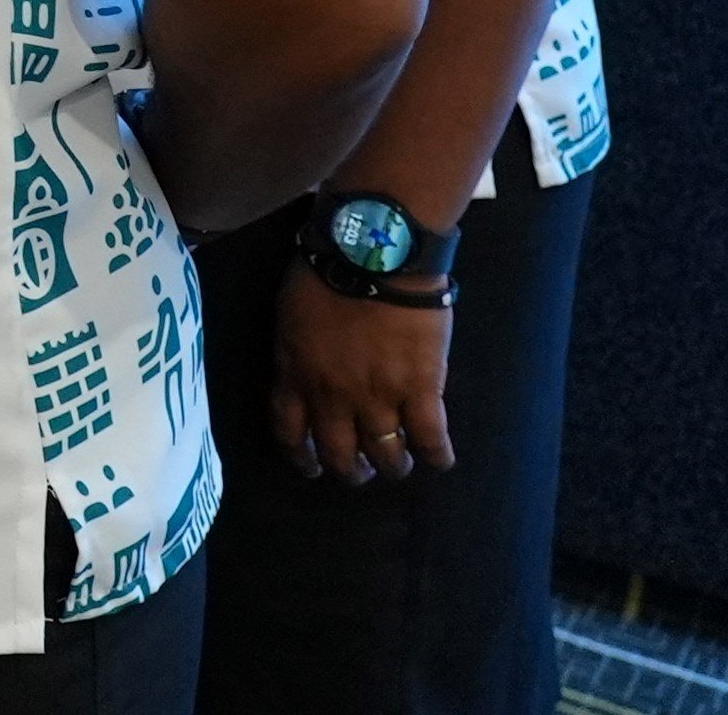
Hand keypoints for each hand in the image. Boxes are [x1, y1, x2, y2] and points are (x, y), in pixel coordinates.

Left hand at [272, 260, 454, 484]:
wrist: (372, 255)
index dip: (300, 457)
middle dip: (350, 472)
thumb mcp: (288, 317)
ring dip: (393, 467)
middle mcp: (333, 396)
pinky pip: (430, 438)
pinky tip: (439, 459)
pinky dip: (437, 456)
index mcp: (295, 375)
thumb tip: (304, 376)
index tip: (311, 465)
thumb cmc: (324, 272)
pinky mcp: (421, 389)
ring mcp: (378, 397)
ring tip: (400, 464)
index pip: (289, 433)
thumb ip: (295, 355)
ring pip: (386, 456)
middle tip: (361, 471)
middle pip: (339, 455)